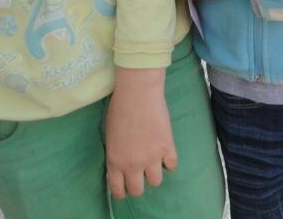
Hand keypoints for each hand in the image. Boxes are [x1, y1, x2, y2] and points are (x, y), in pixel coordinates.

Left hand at [106, 68, 175, 198]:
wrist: (138, 92)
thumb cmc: (119, 108)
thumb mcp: (110, 136)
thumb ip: (116, 153)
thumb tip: (122, 162)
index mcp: (115, 161)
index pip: (118, 189)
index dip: (122, 191)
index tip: (125, 187)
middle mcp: (133, 164)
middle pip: (138, 191)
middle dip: (138, 184)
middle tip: (140, 174)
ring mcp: (151, 158)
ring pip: (156, 182)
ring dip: (154, 173)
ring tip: (154, 160)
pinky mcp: (167, 148)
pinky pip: (172, 166)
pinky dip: (169, 161)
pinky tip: (165, 152)